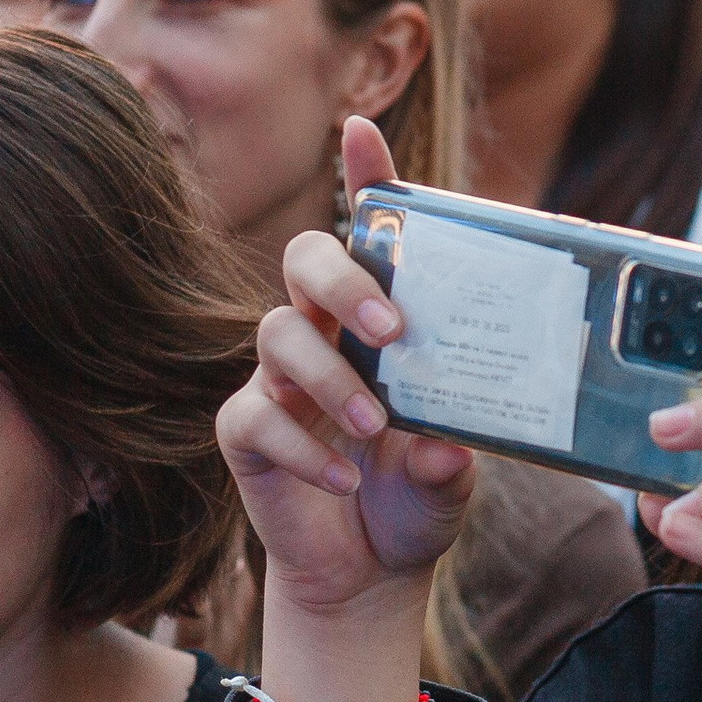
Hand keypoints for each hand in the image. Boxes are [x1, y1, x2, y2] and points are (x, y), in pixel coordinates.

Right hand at [216, 115, 474, 701]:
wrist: (374, 571)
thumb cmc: (418, 495)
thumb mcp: (455, 474)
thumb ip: (453, 458)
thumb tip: (442, 449)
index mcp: (379, 318)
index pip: (369, 233)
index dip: (362, 176)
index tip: (362, 130)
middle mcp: (323, 331)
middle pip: (304, 259)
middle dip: (341, 278)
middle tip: (392, 328)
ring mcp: (277, 377)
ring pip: (277, 335)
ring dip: (330, 379)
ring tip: (376, 429)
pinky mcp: (246, 430)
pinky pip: (256, 417)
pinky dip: (304, 449)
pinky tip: (345, 479)